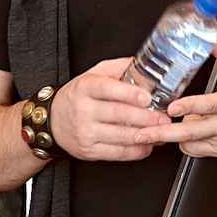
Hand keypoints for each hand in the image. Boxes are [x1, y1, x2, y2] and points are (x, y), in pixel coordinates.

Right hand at [48, 56, 171, 161]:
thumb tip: (142, 63)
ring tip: (160, 131)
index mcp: (85, 88)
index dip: (129, 93)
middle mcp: (82, 110)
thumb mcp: (92, 75)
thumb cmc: (77, 97)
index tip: (147, 97)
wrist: (52, 120)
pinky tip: (147, 145)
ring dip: (145, 135)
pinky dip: (136, 151)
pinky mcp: (88, 151)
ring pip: (120, 135)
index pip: (107, 89)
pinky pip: (117, 153)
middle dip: (146, 117)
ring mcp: (84, 132)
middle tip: (164, 117)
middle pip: (119, 114)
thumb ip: (117, 68)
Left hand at [158, 40, 216, 156]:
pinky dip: (188, 141)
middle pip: (192, 132)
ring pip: (191, 143)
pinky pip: (197, 150)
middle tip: (143, 133)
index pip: (209, 106)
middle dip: (164, 134)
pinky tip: (187, 130)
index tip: (173, 108)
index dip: (189, 107)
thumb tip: (203, 35)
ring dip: (176, 134)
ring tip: (168, 124)